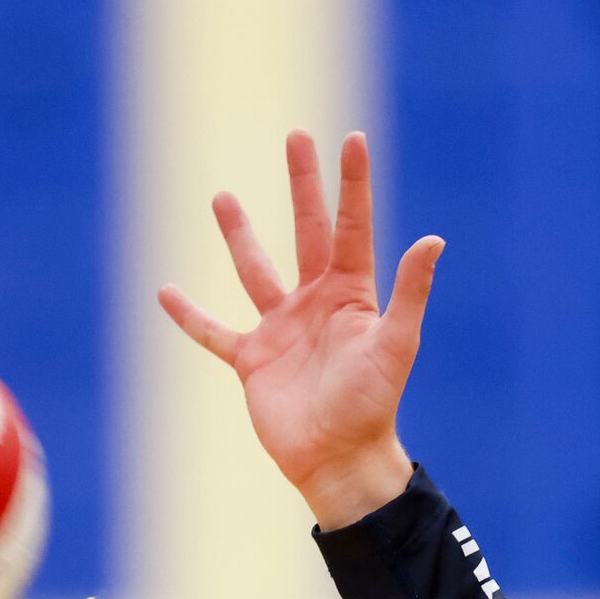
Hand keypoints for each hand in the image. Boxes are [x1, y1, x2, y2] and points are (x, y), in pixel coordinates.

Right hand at [159, 130, 444, 530]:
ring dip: (239, 234)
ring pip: (255, 270)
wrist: (339, 461)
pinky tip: (165, 292)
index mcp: (351, 294)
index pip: (352, 226)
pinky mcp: (252, 361)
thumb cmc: (373, 406)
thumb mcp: (395, 345)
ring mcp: (281, 329)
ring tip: (221, 195)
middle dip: (301, 185)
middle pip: (307, 230)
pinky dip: (188, 315)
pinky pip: (213, 332)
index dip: (352, 183)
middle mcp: (315, 303)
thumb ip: (410, 292)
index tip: (352, 138)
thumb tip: (434, 239)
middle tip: (295, 136)